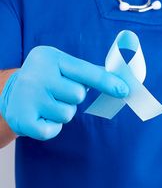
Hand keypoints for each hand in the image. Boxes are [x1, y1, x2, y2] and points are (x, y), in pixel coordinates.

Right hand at [0, 46, 128, 140]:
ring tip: (47, 104)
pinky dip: (52, 127)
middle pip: (78, 95)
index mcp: (49, 57)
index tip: (124, 90)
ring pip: (68, 113)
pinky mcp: (23, 119)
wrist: (9, 94)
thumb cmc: (46, 79)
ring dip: (62, 112)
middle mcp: (36, 74)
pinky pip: (53, 130)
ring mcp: (28, 97)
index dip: (106, 82)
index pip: (85, 71)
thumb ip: (89, 72)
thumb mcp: (62, 66)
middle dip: (73, 98)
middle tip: (58, 93)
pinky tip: (41, 116)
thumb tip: (120, 83)